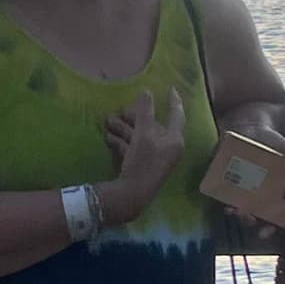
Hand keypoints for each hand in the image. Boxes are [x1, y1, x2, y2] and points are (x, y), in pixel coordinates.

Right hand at [100, 91, 184, 222]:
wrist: (132, 195)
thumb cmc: (143, 162)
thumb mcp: (144, 134)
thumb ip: (145, 112)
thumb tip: (146, 91)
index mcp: (174, 140)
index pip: (177, 115)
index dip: (174, 101)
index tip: (171, 88)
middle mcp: (167, 148)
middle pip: (153, 126)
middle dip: (135, 116)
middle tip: (121, 108)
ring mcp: (154, 157)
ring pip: (140, 136)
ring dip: (124, 128)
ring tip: (108, 120)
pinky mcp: (142, 165)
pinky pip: (133, 148)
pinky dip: (122, 142)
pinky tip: (108, 137)